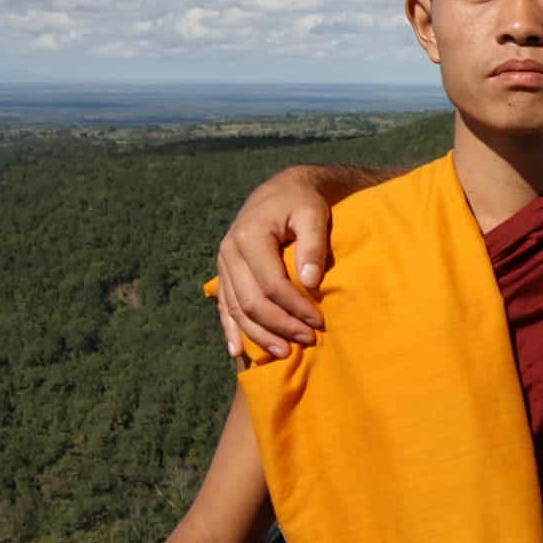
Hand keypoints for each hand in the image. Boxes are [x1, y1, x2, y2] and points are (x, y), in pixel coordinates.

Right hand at [216, 167, 332, 358]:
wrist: (282, 190)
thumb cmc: (302, 201)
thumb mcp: (314, 213)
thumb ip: (313, 244)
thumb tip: (310, 282)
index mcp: (249, 236)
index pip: (271, 284)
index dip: (295, 307)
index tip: (318, 322)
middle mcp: (229, 251)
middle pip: (251, 301)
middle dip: (280, 325)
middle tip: (308, 340)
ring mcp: (223, 264)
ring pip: (236, 309)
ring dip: (259, 334)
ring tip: (284, 353)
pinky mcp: (225, 272)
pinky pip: (224, 306)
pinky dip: (231, 329)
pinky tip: (237, 352)